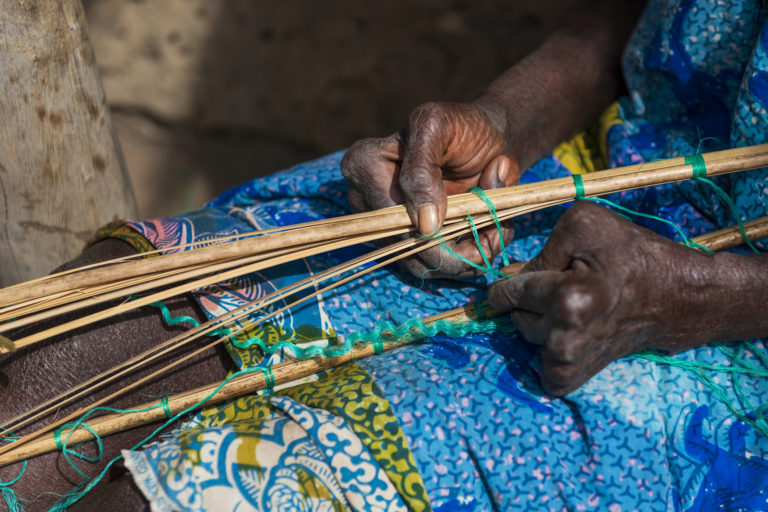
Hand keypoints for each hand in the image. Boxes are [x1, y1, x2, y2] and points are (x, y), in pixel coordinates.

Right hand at [341, 101, 520, 275]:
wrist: (489, 141)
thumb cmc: (462, 127)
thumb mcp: (438, 128)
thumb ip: (421, 171)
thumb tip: (422, 225)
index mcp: (363, 165)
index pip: (388, 215)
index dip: (428, 229)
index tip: (473, 213)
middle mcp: (365, 200)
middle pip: (404, 246)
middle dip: (454, 248)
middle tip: (494, 230)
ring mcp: (384, 225)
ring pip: (420, 264)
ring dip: (464, 256)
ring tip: (494, 228)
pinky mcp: (407, 244)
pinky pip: (433, 267)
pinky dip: (466, 257)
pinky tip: (485, 233)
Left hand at [488, 201, 718, 395]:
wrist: (679, 297)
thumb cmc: (633, 255)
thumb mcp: (585, 226)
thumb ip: (542, 248)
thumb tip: (515, 277)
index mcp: (566, 299)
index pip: (509, 292)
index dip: (509, 282)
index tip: (511, 281)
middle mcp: (565, 339)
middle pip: (518, 315)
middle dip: (533, 300)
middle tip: (569, 287)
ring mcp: (571, 363)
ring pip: (530, 338)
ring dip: (544, 323)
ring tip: (578, 309)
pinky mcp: (577, 377)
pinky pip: (544, 372)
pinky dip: (551, 354)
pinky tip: (575, 335)